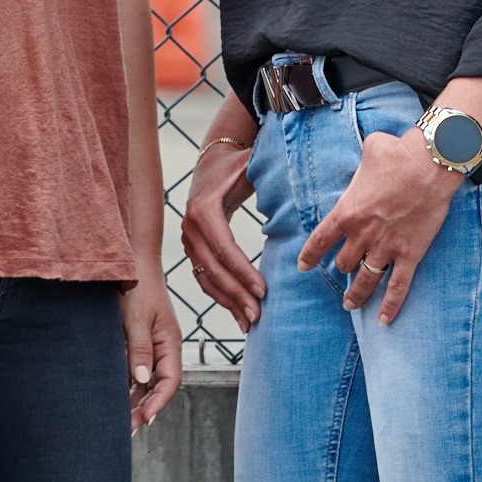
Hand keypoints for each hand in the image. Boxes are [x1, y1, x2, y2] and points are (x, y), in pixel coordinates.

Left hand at [120, 259, 182, 431]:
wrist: (134, 263)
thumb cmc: (138, 287)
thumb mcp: (137, 319)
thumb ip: (139, 349)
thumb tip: (139, 380)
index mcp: (171, 342)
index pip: (170, 381)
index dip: (159, 402)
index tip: (145, 420)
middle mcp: (164, 347)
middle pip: (159, 385)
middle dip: (145, 408)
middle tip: (126, 429)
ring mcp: (153, 345)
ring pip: (147, 380)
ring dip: (136, 400)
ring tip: (120, 420)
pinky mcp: (140, 342)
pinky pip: (138, 370)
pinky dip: (129, 385)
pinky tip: (117, 397)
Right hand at [180, 138, 265, 326]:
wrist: (213, 160)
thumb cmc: (237, 165)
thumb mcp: (250, 165)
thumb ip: (265, 172)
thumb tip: (292, 176)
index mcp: (204, 209)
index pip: (224, 248)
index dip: (243, 272)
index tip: (263, 290)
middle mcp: (191, 227)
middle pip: (214, 269)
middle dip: (237, 294)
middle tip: (258, 314)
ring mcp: (188, 240)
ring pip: (206, 278)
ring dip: (228, 301)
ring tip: (249, 321)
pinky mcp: (193, 248)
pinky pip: (203, 277)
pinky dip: (220, 296)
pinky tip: (237, 311)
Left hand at [298, 131, 461, 323]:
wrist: (430, 164)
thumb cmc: (399, 153)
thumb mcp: (371, 149)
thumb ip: (364, 160)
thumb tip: (370, 153)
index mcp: (348, 211)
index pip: (321, 240)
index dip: (310, 255)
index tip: (303, 266)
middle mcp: (363, 234)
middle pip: (344, 262)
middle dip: (342, 267)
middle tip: (343, 270)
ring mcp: (387, 247)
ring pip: (365, 280)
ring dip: (356, 294)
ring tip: (350, 305)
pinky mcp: (410, 254)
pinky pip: (398, 287)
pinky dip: (391, 305)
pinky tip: (385, 320)